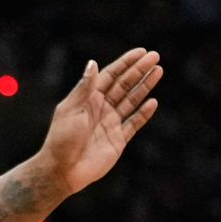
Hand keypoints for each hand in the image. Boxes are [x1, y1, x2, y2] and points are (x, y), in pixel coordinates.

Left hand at [39, 48, 161, 193]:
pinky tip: (153, 101)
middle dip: (139, 71)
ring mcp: (110, 123)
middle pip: (124, 85)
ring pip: (131, 101)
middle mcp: (100, 108)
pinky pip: (133, 123)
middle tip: (156, 57)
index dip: (125, 63)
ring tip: (159, 71)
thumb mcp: (71, 109)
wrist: (63, 170)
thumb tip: (93, 62)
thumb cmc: (62, 138)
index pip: (110, 76)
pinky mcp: (117, 140)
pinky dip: (143, 113)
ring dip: (144, 86)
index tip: (141, 52)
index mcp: (87, 99)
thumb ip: (85, 88)